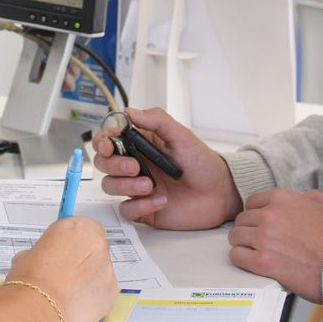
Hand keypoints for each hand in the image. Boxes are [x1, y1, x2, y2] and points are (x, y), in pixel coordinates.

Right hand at [7, 216, 117, 321]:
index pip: (82, 228)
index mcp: (78, 227)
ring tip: (65, 292)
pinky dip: (91, 297)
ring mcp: (107, 270)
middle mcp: (98, 245)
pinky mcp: (111, 294)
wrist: (38, 308)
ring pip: (100, 272)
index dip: (71, 241)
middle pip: (94, 249)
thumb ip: (46, 251)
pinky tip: (73, 304)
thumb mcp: (28, 254)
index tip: (63, 250)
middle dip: (82, 259)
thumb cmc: (30, 277)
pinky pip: (102, 292)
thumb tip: (43, 260)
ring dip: (87, 279)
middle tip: (62, 273)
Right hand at [92, 106, 239, 229]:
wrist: (220, 193)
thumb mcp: (182, 136)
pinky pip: (126, 210)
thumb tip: (129, 111)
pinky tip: (160, 201)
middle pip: (104, 163)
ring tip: (151, 185)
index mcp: (141, 144)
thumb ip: (157, 120)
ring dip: (126, 186)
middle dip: (114, 165)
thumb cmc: (203, 163)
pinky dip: (140, 206)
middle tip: (135, 167)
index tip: (108, 144)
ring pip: (110, 186)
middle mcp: (135, 165)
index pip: (109, 139)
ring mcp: (137, 187)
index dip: (102, 141)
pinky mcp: (143, 208)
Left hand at [227, 188, 322, 302]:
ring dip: (244, 244)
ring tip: (255, 252)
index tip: (260, 223)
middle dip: (249, 229)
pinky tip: (252, 263)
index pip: (254, 201)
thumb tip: (304, 199)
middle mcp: (271, 215)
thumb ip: (314, 198)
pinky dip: (242, 259)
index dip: (257, 214)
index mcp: (285, 199)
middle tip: (258, 240)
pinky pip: (237, 256)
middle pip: (243, 219)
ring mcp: (265, 238)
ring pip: (236, 237)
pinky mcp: (263, 262)